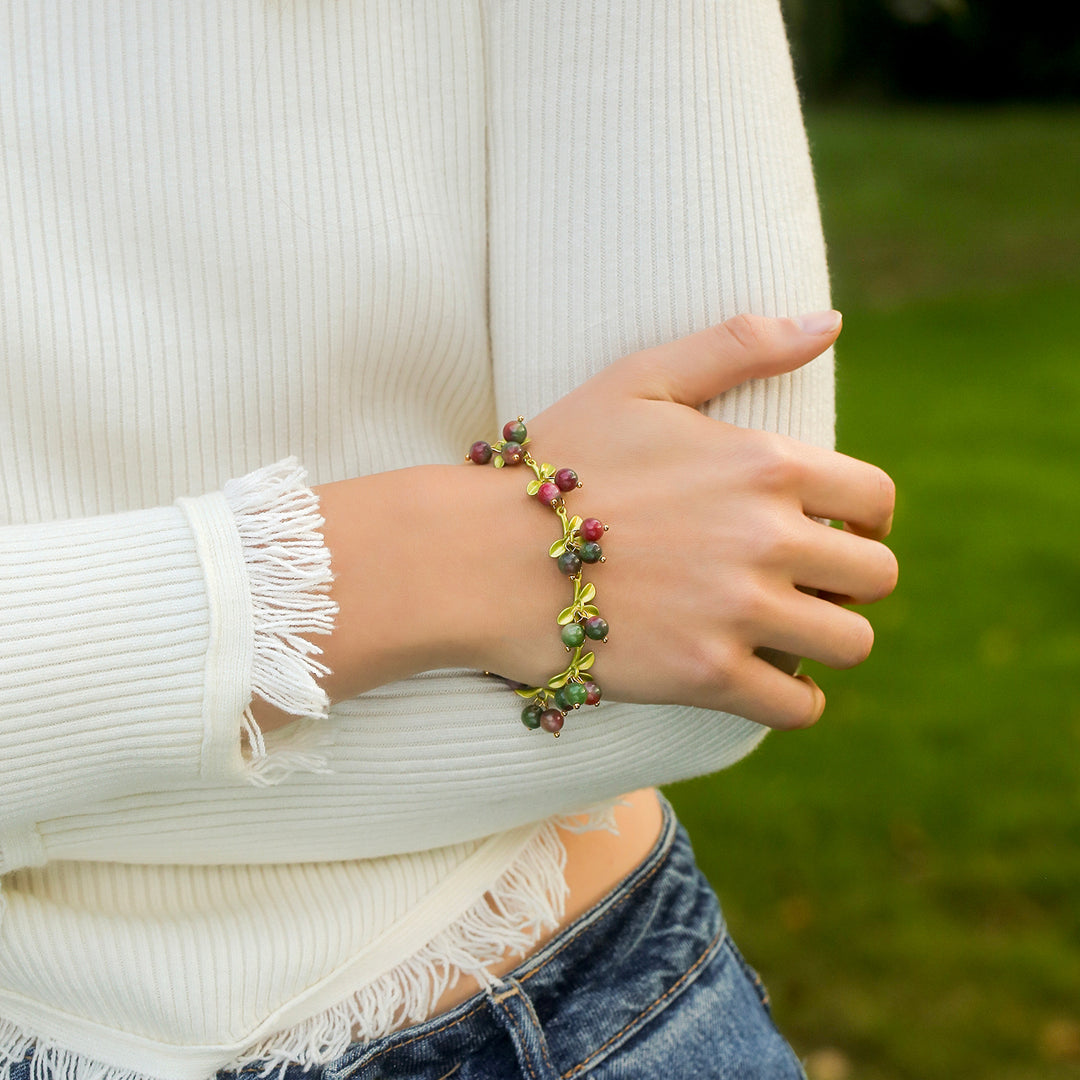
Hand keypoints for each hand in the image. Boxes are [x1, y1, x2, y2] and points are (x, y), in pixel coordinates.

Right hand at [287, 312, 895, 734]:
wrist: (484, 554)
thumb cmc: (557, 463)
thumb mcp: (640, 378)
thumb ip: (739, 343)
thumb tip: (830, 321)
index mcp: (762, 463)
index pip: (875, 499)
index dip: (867, 519)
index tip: (840, 532)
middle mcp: (765, 538)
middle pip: (874, 578)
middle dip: (848, 583)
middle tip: (804, 585)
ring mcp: (737, 611)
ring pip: (848, 644)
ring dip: (826, 641)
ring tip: (783, 632)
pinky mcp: (704, 674)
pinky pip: (797, 706)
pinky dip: (792, 699)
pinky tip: (760, 678)